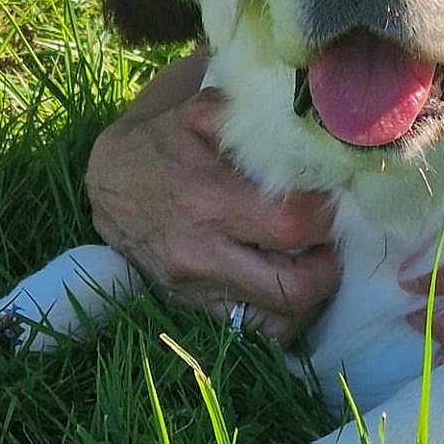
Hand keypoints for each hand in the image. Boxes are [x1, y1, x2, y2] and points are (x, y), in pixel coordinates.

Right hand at [87, 81, 336, 345]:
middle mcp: (203, 254)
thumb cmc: (163, 142)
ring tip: (314, 260)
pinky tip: (289, 279)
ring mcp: (198, 289)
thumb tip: (300, 126)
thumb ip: (247, 117)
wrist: (109, 182)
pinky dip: (285, 313)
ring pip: (281, 319)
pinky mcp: (194, 308)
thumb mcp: (198, 113)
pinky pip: (256, 330)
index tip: (334, 199)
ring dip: (312, 294)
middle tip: (331, 239)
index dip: (328, 215)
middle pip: (297, 286)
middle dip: (329, 264)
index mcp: (209, 202)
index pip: (295, 226)